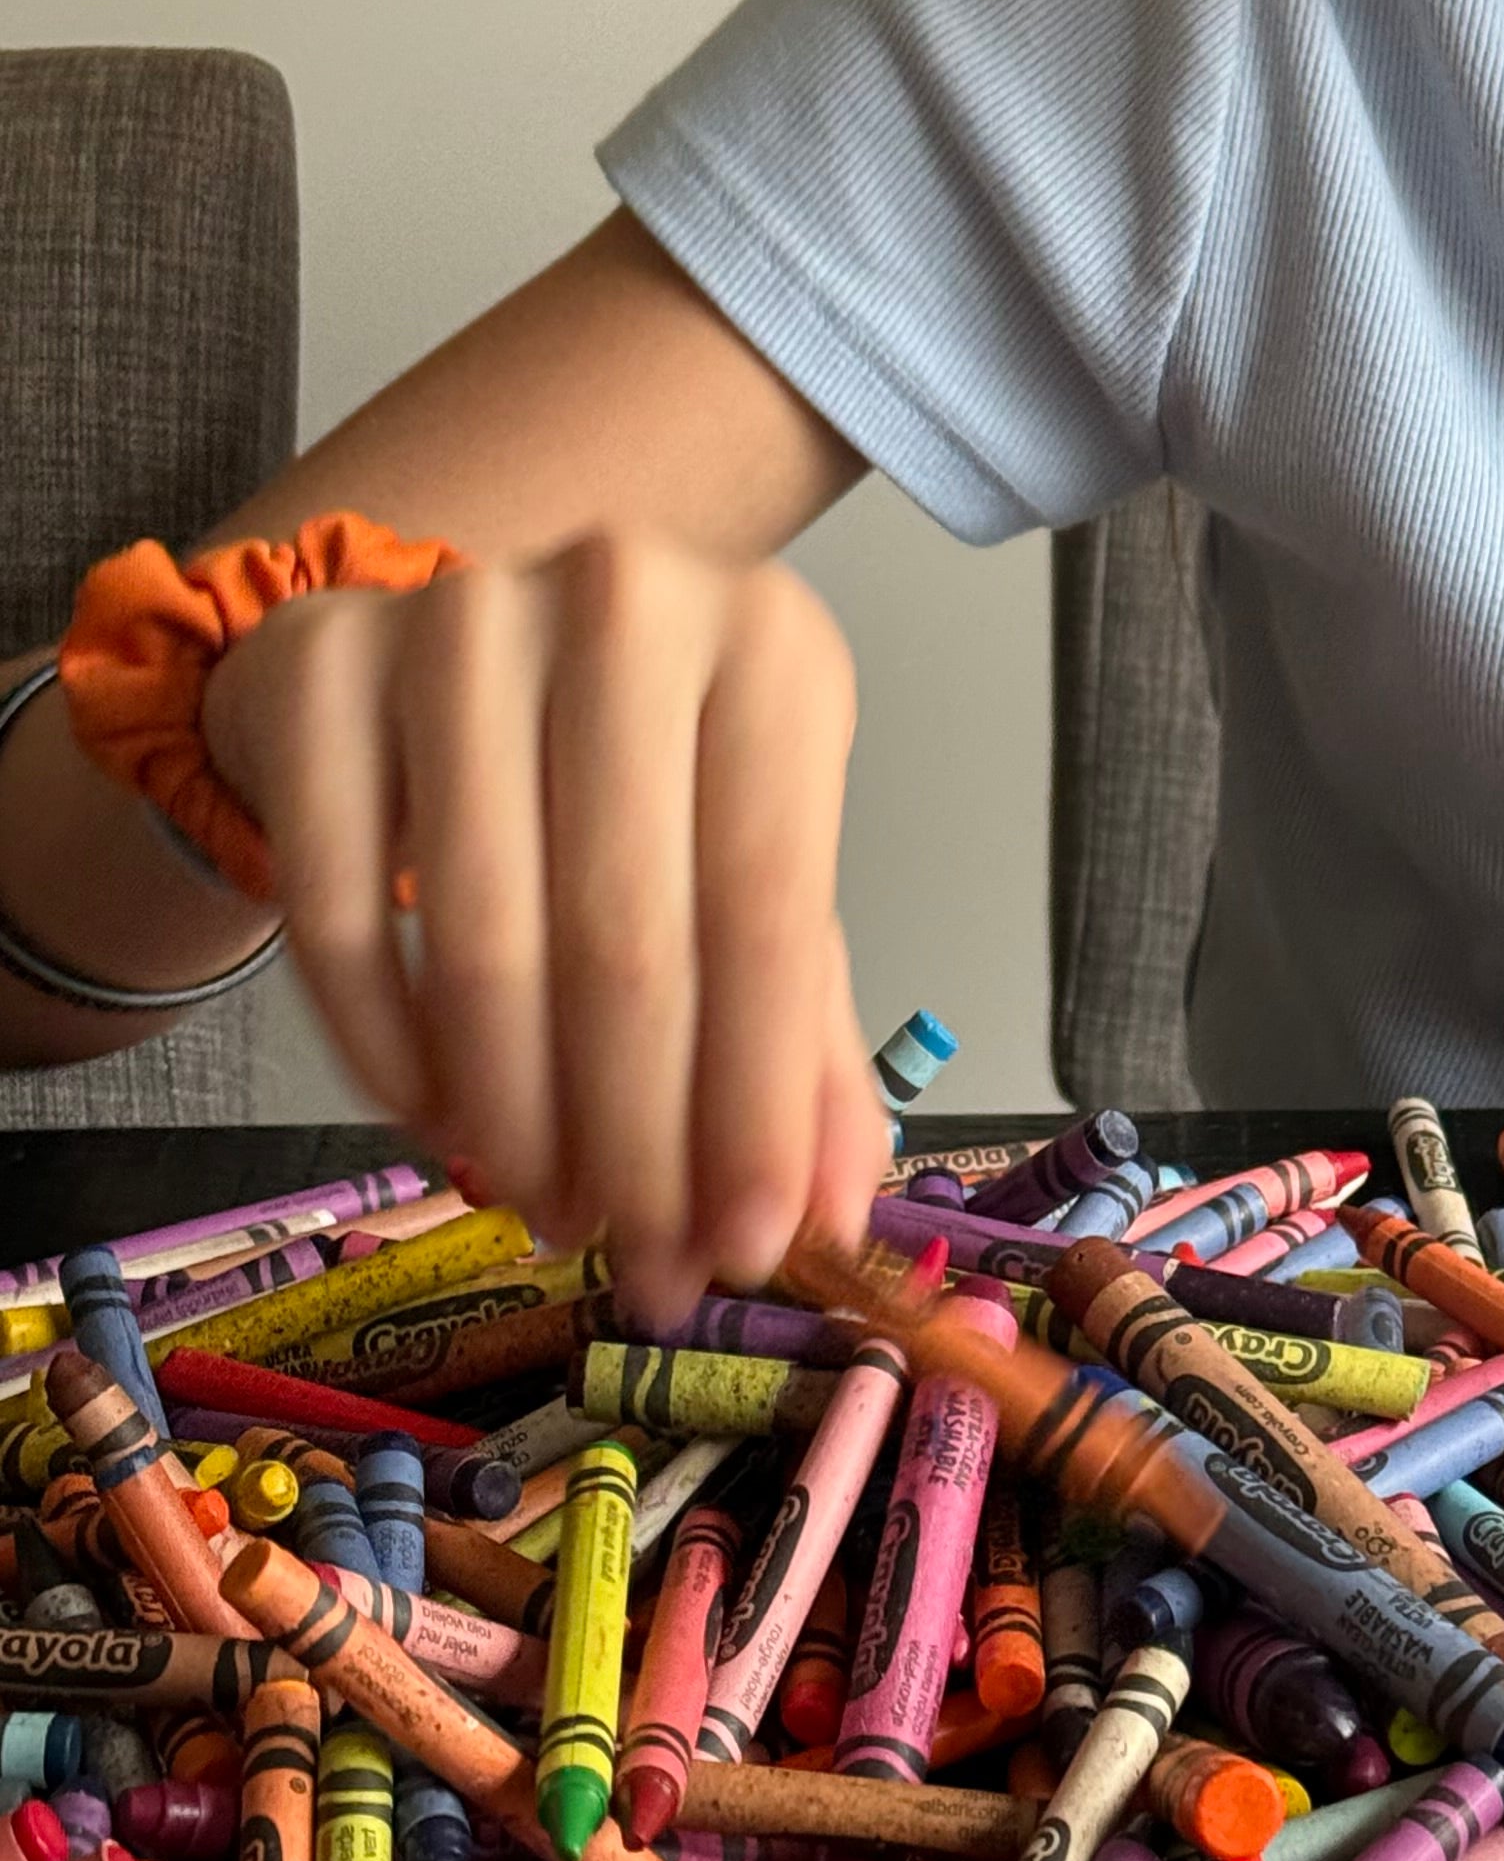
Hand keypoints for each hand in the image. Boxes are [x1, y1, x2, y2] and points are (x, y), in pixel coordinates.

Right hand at [201, 532, 889, 1326]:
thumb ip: (800, 1035)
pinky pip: (340, 915)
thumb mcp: (743, 867)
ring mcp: (457, 621)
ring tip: (549, 1209)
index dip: (757, 1102)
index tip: (744, 1245)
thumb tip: (828, 1211)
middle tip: (637, 1256)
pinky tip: (441, 1123)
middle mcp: (623, 603)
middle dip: (637, 1138)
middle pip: (627, 937)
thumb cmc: (628, 771)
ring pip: (482, 939)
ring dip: (518, 1117)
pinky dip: (390, 1051)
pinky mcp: (319, 668)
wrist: (444, 652)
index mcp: (771, 649)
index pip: (771, 911)